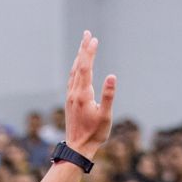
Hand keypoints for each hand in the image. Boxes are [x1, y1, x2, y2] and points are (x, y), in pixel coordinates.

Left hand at [63, 31, 115, 159]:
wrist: (77, 148)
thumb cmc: (94, 134)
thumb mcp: (105, 116)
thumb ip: (108, 95)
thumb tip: (111, 77)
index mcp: (83, 95)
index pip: (86, 68)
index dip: (90, 52)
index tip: (94, 39)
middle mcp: (74, 93)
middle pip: (79, 66)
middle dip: (83, 49)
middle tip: (87, 33)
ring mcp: (70, 96)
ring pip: (74, 71)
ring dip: (79, 57)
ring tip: (84, 45)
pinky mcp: (69, 101)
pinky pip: (72, 79)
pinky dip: (76, 68)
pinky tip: (78, 66)